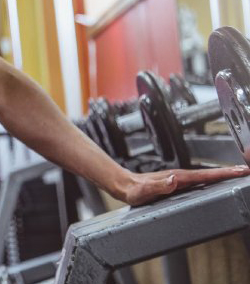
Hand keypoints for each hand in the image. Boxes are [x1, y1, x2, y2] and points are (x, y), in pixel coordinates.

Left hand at [119, 165, 249, 206]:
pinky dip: (211, 180)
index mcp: (177, 178)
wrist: (125, 186)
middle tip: (246, 172)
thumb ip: (159, 185)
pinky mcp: (177, 183)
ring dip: (222, 176)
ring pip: (205, 177)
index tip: (240, 171)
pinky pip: (198, 181)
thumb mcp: (145, 191)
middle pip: (209, 174)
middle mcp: (180, 176)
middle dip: (229, 172)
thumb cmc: (134, 190)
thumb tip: (174, 180)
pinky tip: (216, 183)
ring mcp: (179, 179)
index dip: (223, 174)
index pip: (205, 175)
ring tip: (238, 176)